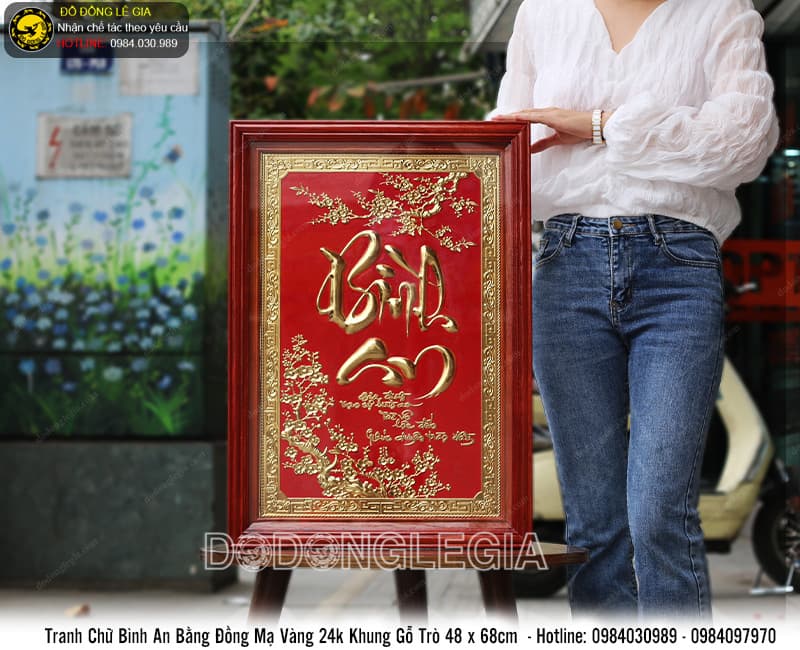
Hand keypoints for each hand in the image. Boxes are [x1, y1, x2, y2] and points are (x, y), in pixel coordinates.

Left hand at [492, 108, 612, 152]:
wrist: (594, 126)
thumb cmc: (579, 131)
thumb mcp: (558, 140)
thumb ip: (543, 143)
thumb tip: (531, 149)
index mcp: (547, 117)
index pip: (525, 117)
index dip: (512, 119)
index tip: (499, 122)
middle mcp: (546, 112)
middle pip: (522, 114)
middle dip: (507, 117)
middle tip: (491, 119)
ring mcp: (550, 113)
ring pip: (526, 113)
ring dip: (511, 116)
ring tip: (497, 118)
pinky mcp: (554, 116)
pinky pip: (536, 116)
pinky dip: (524, 117)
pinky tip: (514, 117)